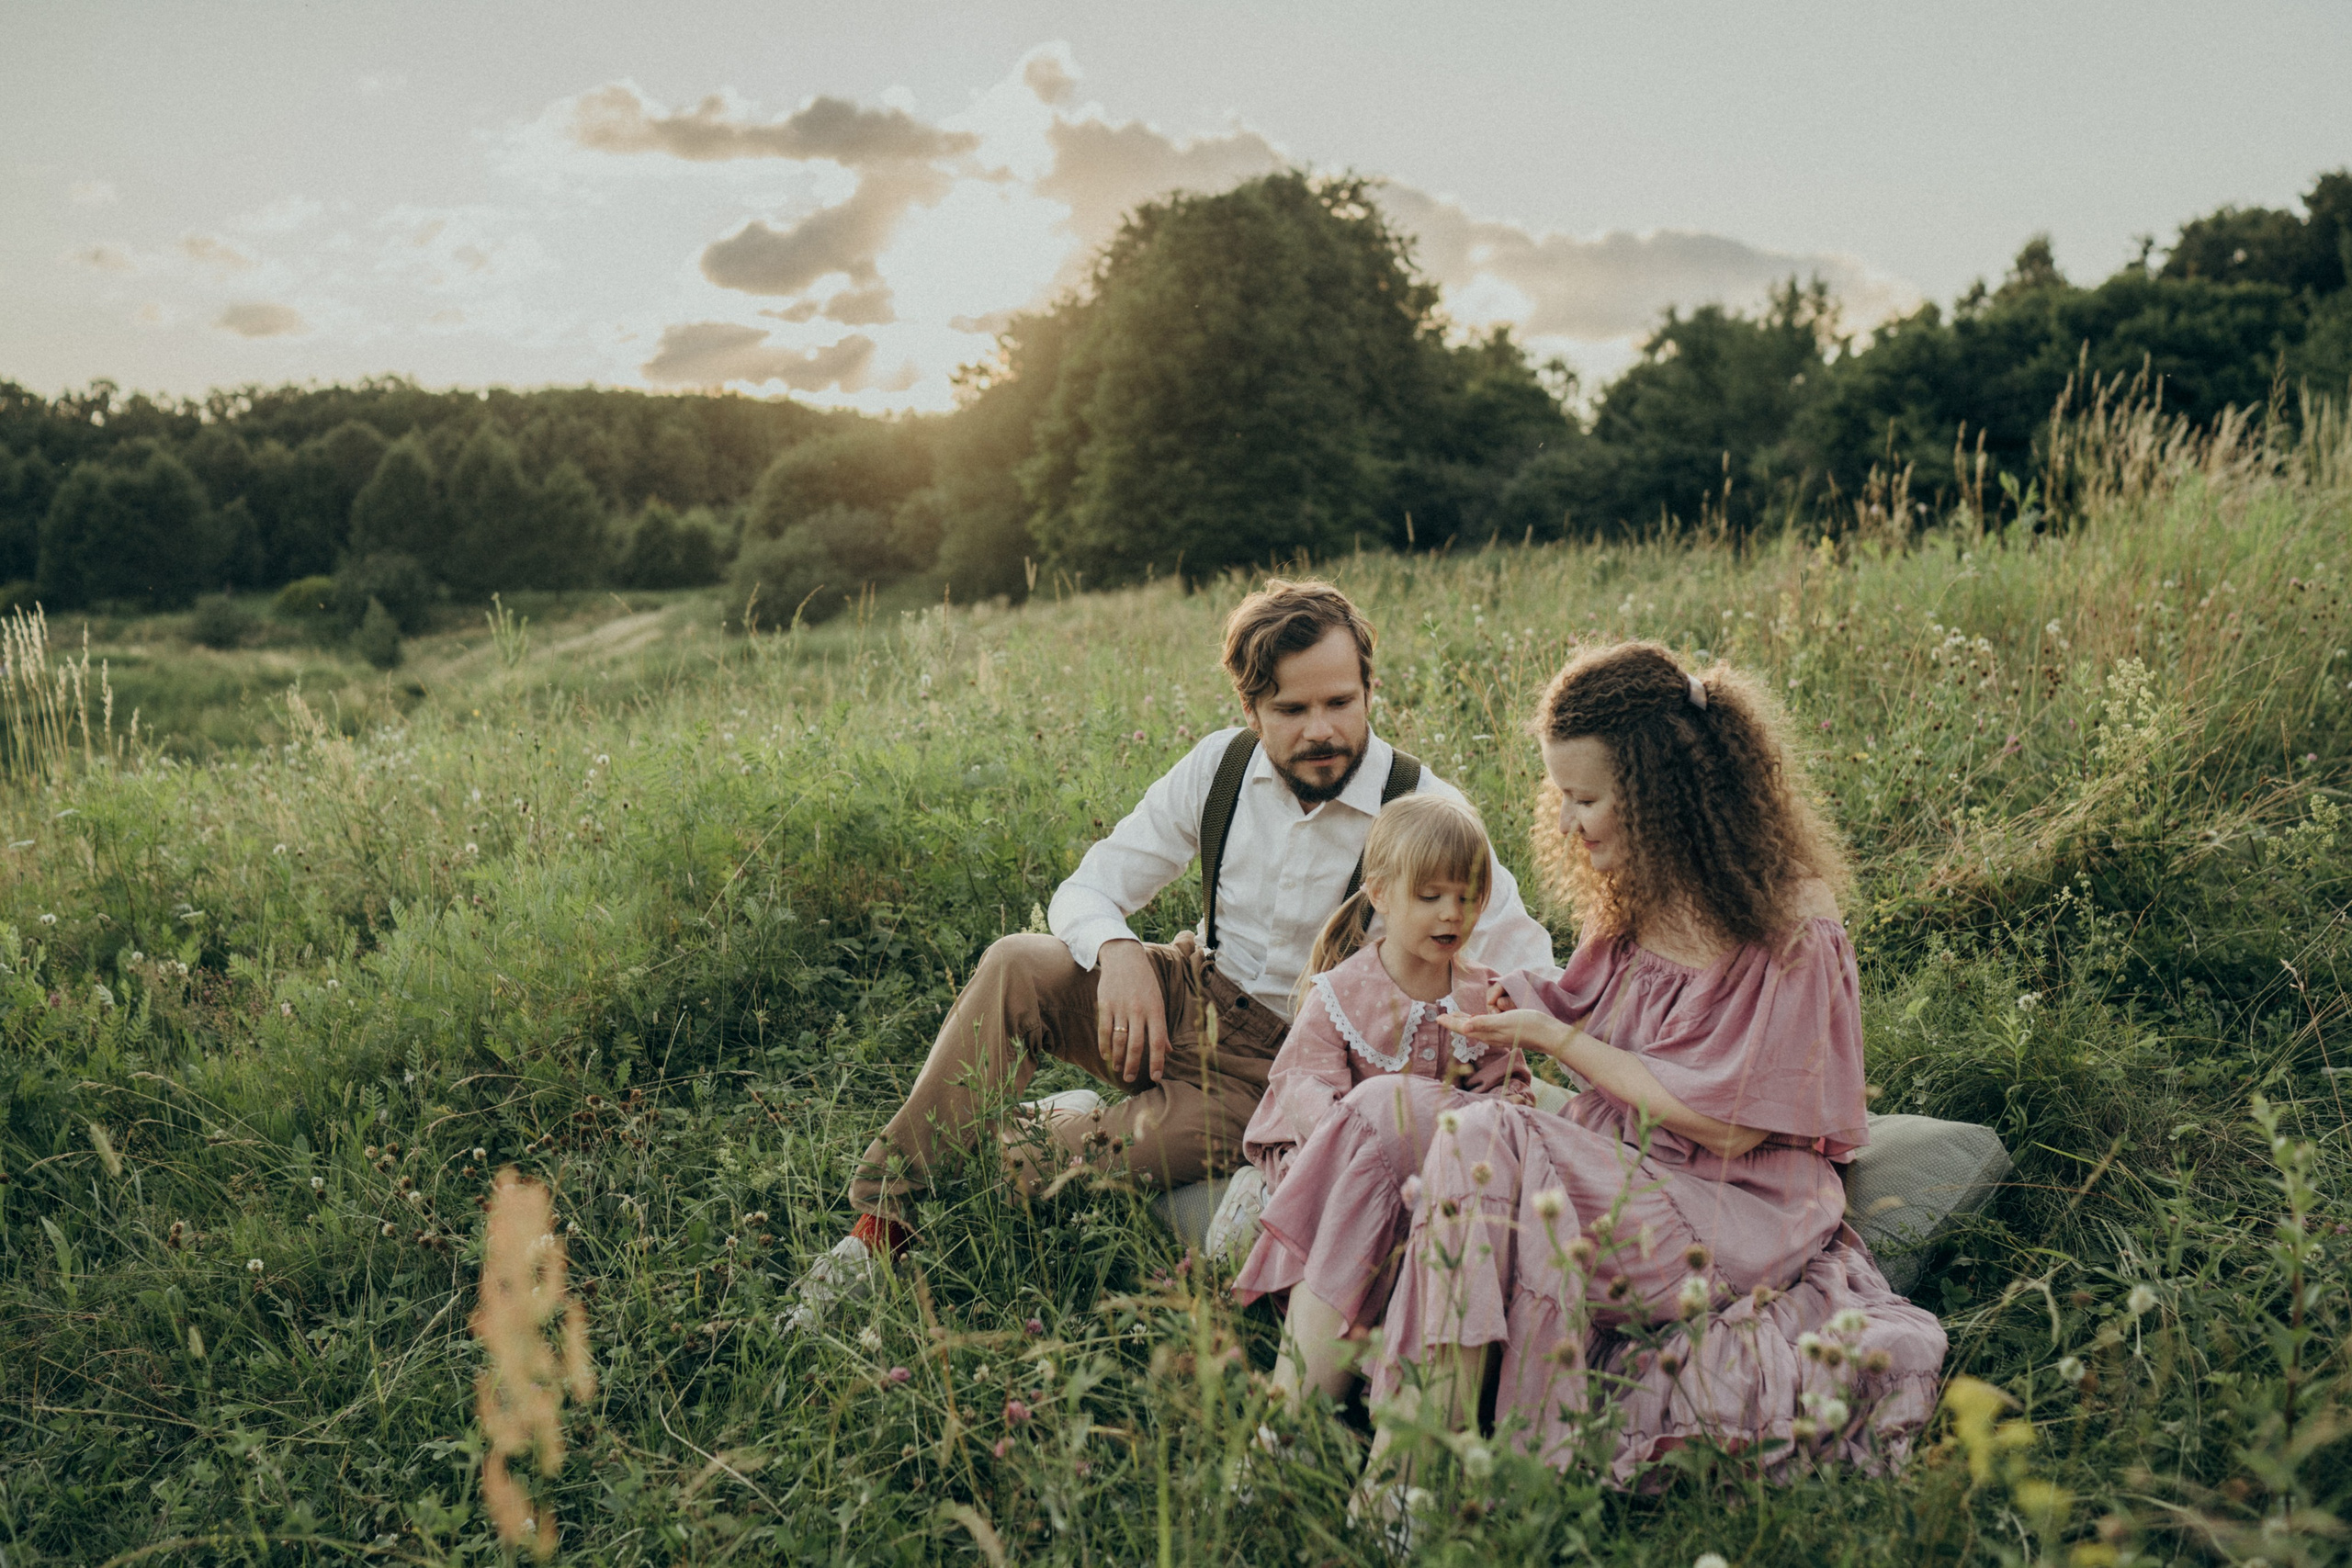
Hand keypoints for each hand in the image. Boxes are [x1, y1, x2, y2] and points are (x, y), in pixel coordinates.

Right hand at [1096, 939, 1170, 1082]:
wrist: (1124, 957)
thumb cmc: (1144, 982)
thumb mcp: (1158, 1001)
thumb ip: (1161, 1027)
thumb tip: (1168, 1050)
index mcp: (1155, 1010)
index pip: (1157, 1042)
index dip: (1157, 1061)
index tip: (1155, 1077)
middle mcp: (1139, 1010)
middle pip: (1136, 1045)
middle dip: (1133, 1066)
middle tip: (1130, 1079)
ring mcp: (1121, 1007)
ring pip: (1119, 1040)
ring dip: (1118, 1059)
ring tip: (1118, 1069)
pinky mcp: (1105, 1004)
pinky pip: (1104, 1030)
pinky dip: (1104, 1045)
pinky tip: (1106, 1055)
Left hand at [1439, 1007, 1574, 1060]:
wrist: (1547, 1034)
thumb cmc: (1527, 1026)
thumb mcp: (1503, 1022)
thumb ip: (1484, 1023)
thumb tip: (1463, 1028)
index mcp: (1487, 1034)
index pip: (1464, 1028)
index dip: (1450, 1023)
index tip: (1438, 1018)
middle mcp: (1490, 1036)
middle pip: (1468, 1028)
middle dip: (1455, 1022)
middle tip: (1443, 1017)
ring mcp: (1499, 1035)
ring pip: (1476, 1027)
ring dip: (1465, 1021)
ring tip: (1457, 1017)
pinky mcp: (1507, 1031)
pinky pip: (1486, 1027)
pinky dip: (1477, 1021)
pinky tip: (1479, 1019)